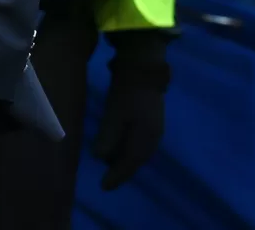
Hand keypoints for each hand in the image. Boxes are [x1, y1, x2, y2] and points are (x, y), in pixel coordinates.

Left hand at [91, 43, 169, 188]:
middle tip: (108, 180)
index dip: (118, 175)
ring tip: (111, 167)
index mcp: (146, 138)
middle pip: (137, 160)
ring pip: (139, 151)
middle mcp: (154, 137)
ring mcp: (154, 127)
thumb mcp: (115, 114)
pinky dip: (129, 149)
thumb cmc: (127, 92)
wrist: (144, 68)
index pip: (131, 163)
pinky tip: (120, 148)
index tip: (104, 186)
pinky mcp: (149, 118)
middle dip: (122, 170)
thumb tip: (100, 157)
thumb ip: (109, 137)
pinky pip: (139, 142)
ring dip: (126, 160)